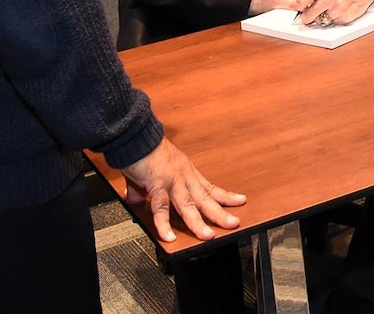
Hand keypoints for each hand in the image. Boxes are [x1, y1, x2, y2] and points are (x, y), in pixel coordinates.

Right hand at [122, 137, 245, 242]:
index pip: (209, 187)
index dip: (225, 196)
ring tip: (208, 235)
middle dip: (219, 213)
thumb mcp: (150, 170)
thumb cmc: (143, 149)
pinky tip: (169, 236)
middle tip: (234, 223)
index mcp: (186, 172)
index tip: (240, 201)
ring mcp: (172, 181)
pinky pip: (161, 207)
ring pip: (188, 205)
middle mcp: (183, 176)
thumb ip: (143, 188)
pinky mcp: (156, 184)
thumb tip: (134, 200)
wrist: (135, 136)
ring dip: (198, 222)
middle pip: (204, 199)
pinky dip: (164, 223)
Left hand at [295, 0, 373, 26]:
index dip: (297, 6)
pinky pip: (333, 23)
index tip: (297, 7)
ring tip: (330, 8)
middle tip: (309, 15)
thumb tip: (302, 4)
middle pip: (308, 16)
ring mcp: (338, 9)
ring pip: (320, 21)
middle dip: (307, 17)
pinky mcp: (345, 17)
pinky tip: (339, 9)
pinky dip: (334, 19)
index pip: (301, 0)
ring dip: (322, 17)